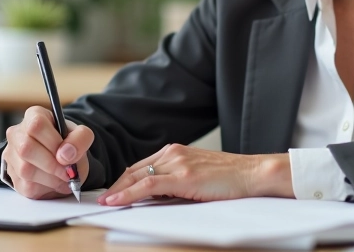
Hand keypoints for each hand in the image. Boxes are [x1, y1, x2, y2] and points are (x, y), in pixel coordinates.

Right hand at [2, 106, 92, 198]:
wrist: (63, 160)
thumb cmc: (68, 144)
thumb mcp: (81, 136)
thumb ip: (80, 138)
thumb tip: (66, 154)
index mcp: (34, 116)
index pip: (36, 125)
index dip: (53, 142)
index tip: (67, 154)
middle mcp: (17, 133)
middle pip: (26, 148)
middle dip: (52, 164)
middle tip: (68, 171)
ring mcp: (11, 155)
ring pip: (25, 169)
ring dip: (51, 178)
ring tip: (64, 177)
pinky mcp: (13, 176)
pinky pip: (27, 185)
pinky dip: (47, 188)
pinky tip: (56, 182)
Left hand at [97, 144, 293, 205]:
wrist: (252, 174)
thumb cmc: (230, 179)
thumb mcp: (197, 176)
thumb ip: (176, 181)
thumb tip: (154, 195)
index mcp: (176, 151)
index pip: (141, 166)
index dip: (123, 180)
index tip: (111, 192)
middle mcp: (173, 153)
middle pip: (134, 170)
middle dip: (116, 186)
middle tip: (101, 198)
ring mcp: (177, 163)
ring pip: (137, 177)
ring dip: (117, 190)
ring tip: (103, 202)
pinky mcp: (182, 176)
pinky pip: (147, 186)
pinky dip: (127, 194)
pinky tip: (116, 201)